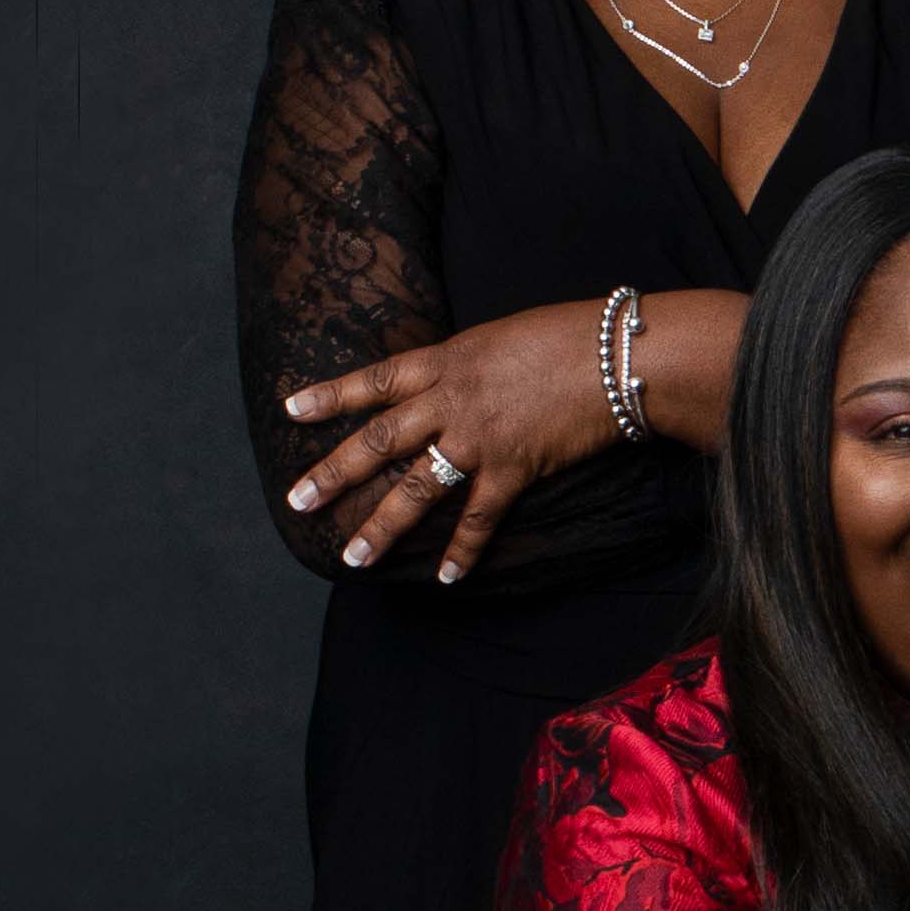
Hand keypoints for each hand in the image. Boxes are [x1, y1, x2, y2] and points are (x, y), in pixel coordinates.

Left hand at [275, 300, 610, 582]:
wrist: (619, 355)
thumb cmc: (569, 334)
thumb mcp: (500, 337)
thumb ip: (465, 364)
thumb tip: (448, 381)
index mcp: (447, 361)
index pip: (375, 381)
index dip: (331, 395)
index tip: (290, 409)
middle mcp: (452, 401)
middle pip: (378, 441)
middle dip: (333, 473)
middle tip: (297, 500)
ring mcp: (479, 437)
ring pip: (416, 488)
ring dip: (382, 526)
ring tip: (353, 556)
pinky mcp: (514, 467)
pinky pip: (479, 517)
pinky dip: (463, 550)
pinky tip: (445, 576)